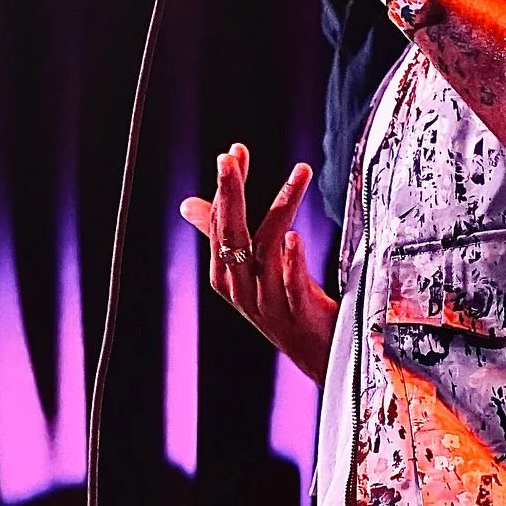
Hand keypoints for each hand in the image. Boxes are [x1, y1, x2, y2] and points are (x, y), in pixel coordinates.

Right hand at [180, 145, 336, 387]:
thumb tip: (188, 204)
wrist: (317, 353)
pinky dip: (293, 261)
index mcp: (225, 275)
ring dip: (280, 207)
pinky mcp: (298, 314)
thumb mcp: (249, 271)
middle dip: (230, 193)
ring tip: (299, 174)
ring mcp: (268, 302)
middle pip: (231, 234)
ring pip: (265, 251)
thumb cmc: (285, 307)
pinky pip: (291, 285)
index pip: (220, 223)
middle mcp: (241, 288)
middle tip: (231, 158)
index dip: (226, 187)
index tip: (234, 151)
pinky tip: (296, 236)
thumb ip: (221, 236)